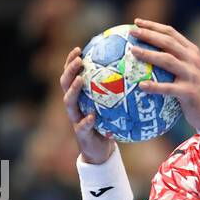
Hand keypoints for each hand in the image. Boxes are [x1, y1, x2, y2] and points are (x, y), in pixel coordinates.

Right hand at [59, 45, 114, 164]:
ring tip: (81, 80)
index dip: (71, 61)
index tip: (79, 49)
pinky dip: (86, 121)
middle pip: (65, 83)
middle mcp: (74, 105)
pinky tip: (91, 116)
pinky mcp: (81, 134)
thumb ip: (118, 93)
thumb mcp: (112, 107)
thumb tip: (134, 73)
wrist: (100, 151)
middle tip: (79, 59)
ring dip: (74, 89)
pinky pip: (82, 126)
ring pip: (69, 101)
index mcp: (79, 97)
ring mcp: (75, 119)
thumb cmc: (108, 125)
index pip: (71, 75)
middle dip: (70, 70)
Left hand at [127, 18, 199, 131]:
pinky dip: (155, 86)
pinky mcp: (189, 92)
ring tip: (133, 51)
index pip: (171, 33)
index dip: (153, 26)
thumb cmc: (195, 90)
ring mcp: (192, 75)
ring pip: (168, 60)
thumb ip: (175, 60)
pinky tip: (141, 86)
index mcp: (191, 51)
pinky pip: (169, 88)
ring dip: (149, 54)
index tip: (137, 22)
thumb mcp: (189, 69)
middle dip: (149, 35)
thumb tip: (145, 54)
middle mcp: (192, 60)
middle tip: (132, 32)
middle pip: (168, 42)